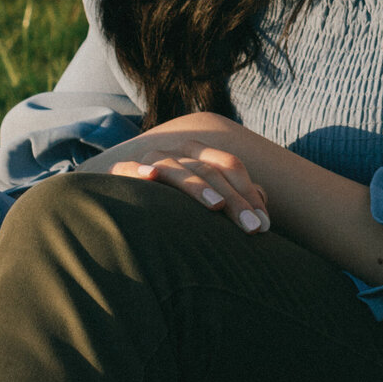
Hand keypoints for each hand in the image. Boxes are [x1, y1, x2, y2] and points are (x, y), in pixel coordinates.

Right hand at [76, 112, 270, 234]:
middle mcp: (178, 152)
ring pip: (178, 167)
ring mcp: (150, 159)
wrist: (118, 199)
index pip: (230, 166)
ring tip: (216, 206)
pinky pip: (129, 168)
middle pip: (211, 170)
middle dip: (235, 200)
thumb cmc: (170, 203)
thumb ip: (232, 198)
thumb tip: (263, 208)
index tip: (264, 225)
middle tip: (253, 229)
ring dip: (197, 186)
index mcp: (200, 155)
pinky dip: (139, 170)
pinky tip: (149, 176)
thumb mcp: (203, 201)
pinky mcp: (120, 171)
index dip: (248, 193)